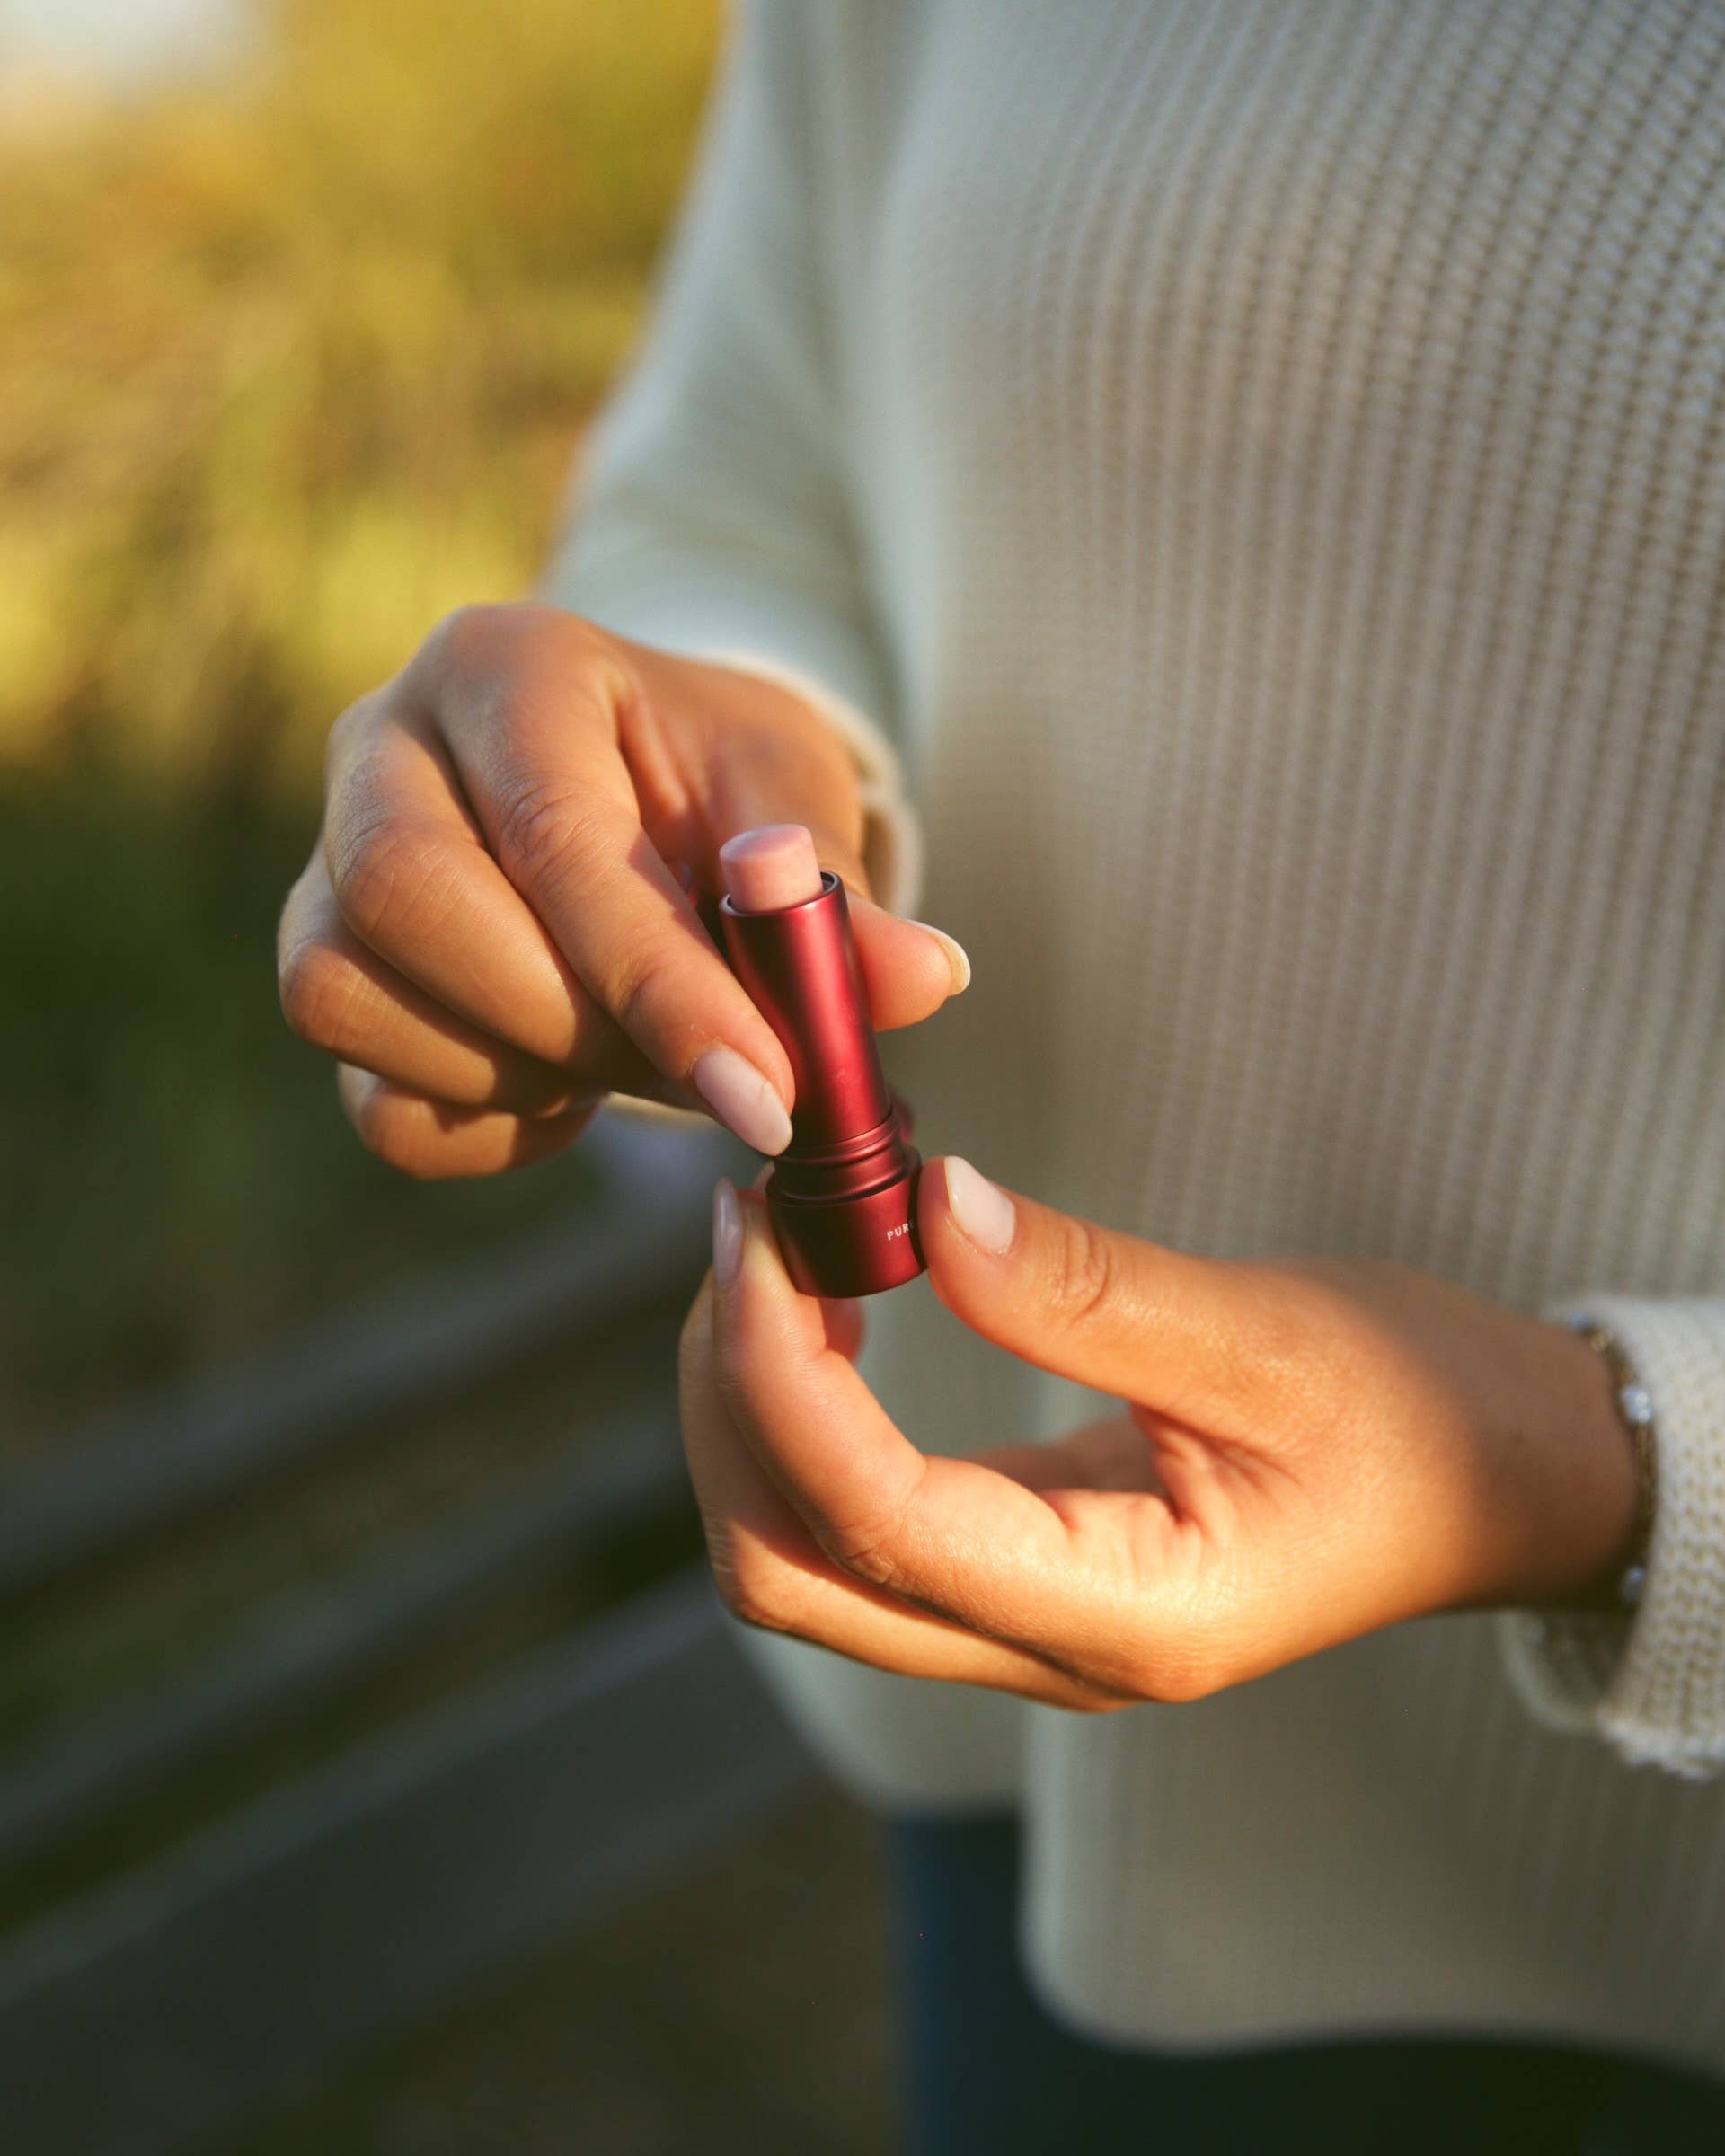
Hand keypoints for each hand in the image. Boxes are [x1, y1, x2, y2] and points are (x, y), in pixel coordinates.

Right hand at [277, 603, 962, 1175]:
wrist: (643, 794)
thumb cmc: (719, 785)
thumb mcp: (795, 805)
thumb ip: (840, 897)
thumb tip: (924, 978)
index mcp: (509, 666)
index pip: (552, 832)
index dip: (657, 979)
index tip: (765, 1092)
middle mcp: (381, 745)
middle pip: (405, 896)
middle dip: (569, 1021)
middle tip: (701, 1074)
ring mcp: (322, 863)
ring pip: (346, 994)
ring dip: (519, 1070)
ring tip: (635, 1059)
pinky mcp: (323, 973)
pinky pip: (373, 1097)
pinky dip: (484, 1126)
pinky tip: (569, 1089)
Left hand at [681, 1161, 1640, 1708]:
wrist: (1500, 1478)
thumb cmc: (1421, 1411)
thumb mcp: (1271, 1337)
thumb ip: (1091, 1292)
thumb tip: (933, 1210)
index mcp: (1127, 1619)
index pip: (880, 1526)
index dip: (784, 1379)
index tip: (763, 1229)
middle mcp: (1053, 1651)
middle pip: (791, 1575)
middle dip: (731, 1402)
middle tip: (748, 1228)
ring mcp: (1028, 1623)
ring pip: (803, 1561)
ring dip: (752, 1411)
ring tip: (774, 1250)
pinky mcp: (1021, 1569)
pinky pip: (858, 1521)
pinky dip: (806, 1418)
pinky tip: (826, 1308)